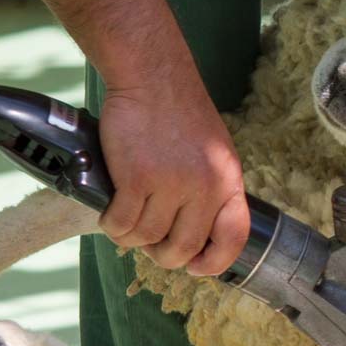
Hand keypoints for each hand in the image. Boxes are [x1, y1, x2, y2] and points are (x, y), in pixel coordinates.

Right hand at [97, 76, 249, 275]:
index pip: (234, 237)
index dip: (215, 262)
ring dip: (132, 237)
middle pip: (183, 248)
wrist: (154, 78)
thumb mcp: (214, 154)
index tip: (196, 267)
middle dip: (163, 255)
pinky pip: (120, 223)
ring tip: (127, 220)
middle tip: (150, 240)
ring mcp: (171, 183)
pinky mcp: (136, 178)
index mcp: (228, 182)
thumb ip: (211, 190)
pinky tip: (111, 212)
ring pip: (146, 238)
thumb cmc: (181, 115)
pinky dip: (112, 225)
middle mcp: (205, 187)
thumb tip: (197, 232)